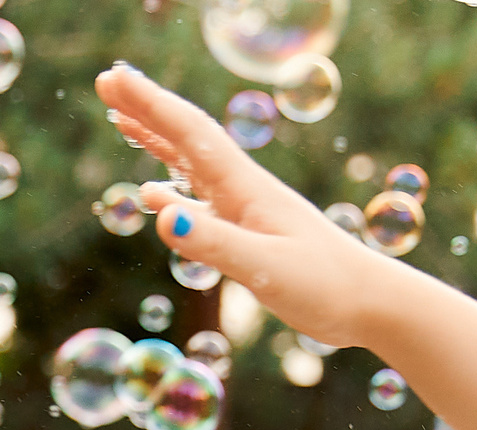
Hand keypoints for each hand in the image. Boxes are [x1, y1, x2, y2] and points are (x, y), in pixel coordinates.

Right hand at [95, 65, 394, 350]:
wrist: (370, 304)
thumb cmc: (326, 287)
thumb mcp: (266, 269)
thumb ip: (214, 244)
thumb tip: (161, 214)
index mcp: (245, 189)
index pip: (189, 135)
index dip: (149, 104)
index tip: (114, 78)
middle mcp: (243, 190)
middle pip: (185, 138)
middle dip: (145, 109)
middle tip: (107, 82)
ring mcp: (246, 211)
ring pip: (190, 165)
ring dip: (155, 141)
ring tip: (123, 122)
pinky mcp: (250, 235)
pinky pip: (200, 202)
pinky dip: (171, 191)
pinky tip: (156, 196)